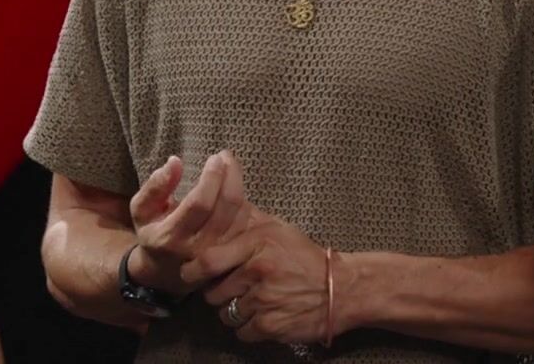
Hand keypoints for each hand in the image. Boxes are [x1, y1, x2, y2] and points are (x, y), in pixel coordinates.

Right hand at [128, 150, 255, 295]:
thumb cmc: (153, 232)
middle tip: (226, 156)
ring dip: (239, 185)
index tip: (215, 158)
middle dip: (231, 176)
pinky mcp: (231, 254)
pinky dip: (245, 201)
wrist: (163, 271)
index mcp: (171, 237)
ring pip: (239, 214)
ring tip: (230, 166)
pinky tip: (235, 186)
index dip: (211, 178)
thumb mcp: (141, 211)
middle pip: (225, 206)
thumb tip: (174, 162)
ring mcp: (217, 253)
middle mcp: (197, 248)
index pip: (200, 203)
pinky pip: (245, 223)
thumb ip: (154, 187)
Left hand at [189, 213, 335, 344]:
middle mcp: (259, 270)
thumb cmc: (306, 258)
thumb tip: (217, 202)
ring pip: (226, 314)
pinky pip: (242, 331)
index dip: (193, 271)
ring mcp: (264, 299)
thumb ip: (247, 222)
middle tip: (241, 288)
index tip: (191, 274)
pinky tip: (269, 314)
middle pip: (213, 292)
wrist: (342, 288)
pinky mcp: (270, 325)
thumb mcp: (279, 230)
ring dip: (238, 311)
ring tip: (260, 300)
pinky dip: (252, 327)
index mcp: (259, 243)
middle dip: (222, 293)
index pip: (207, 261)